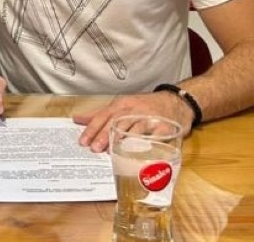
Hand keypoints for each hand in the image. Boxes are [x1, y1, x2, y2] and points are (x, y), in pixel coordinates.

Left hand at [73, 92, 193, 151]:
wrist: (176, 102)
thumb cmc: (144, 106)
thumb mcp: (121, 106)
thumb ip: (100, 114)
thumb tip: (77, 119)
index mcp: (122, 105)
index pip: (103, 116)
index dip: (93, 129)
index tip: (83, 141)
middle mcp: (134, 110)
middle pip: (117, 122)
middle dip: (105, 135)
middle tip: (95, 149)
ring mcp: (150, 118)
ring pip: (135, 128)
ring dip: (124, 140)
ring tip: (113, 152)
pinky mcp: (165, 126)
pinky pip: (156, 136)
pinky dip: (148, 143)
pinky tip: (139, 152)